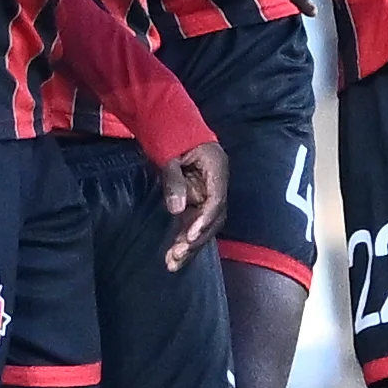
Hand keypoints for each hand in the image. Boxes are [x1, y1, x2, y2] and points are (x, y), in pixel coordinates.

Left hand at [158, 140, 229, 269]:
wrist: (172, 124)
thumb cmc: (172, 135)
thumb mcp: (170, 155)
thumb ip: (174, 181)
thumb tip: (177, 210)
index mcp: (217, 168)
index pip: (216, 201)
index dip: (204, 221)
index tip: (189, 237)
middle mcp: (217, 184)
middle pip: (213, 218)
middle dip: (195, 240)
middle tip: (176, 257)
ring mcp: (208, 193)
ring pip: (204, 224)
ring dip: (189, 245)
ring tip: (172, 263)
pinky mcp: (197, 199)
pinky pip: (193, 221)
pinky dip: (183, 237)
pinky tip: (174, 254)